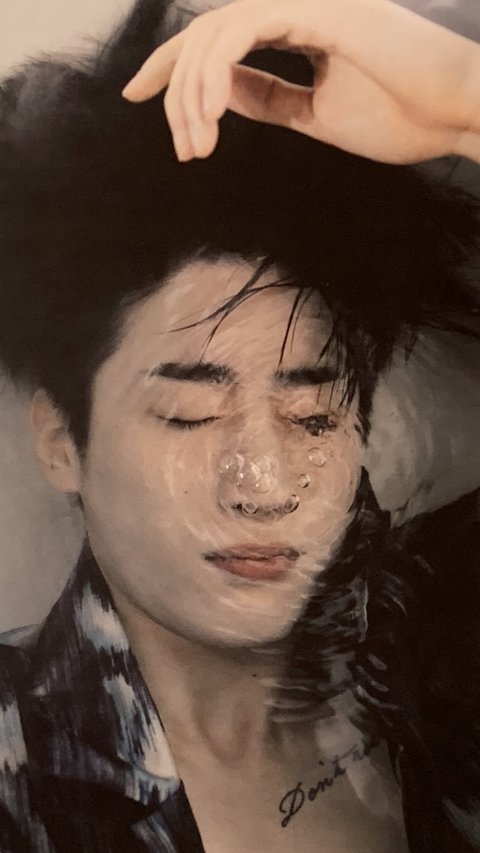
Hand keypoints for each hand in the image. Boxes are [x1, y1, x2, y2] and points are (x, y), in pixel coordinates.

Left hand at [122, 0, 479, 165]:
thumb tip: (224, 97)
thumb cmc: (401, 116)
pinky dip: (217, 74)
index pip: (218, 38)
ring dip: (194, 93)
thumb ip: (269, 99)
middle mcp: (295, 5)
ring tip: (197, 146)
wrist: (456, 114)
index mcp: (296, 26)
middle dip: (174, 90)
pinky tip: (214, 116)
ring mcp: (307, 1)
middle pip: (205, 33)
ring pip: (216, 31)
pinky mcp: (319, 9)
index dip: (171, 65)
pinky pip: (243, 30)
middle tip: (182, 149)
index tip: (138, 96)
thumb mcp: (315, 116)